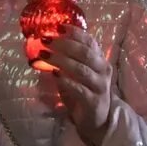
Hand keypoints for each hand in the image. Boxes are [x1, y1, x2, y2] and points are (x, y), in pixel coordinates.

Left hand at [33, 22, 119, 141]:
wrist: (97, 119)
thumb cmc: (84, 90)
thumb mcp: (76, 71)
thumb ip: (66, 57)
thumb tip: (44, 43)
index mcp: (99, 59)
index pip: (89, 41)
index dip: (75, 32)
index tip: (58, 26)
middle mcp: (103, 70)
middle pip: (85, 53)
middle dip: (64, 44)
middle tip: (45, 40)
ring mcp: (100, 86)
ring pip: (81, 70)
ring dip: (61, 60)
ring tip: (44, 55)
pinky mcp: (94, 101)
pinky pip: (79, 89)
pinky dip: (66, 81)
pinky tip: (54, 75)